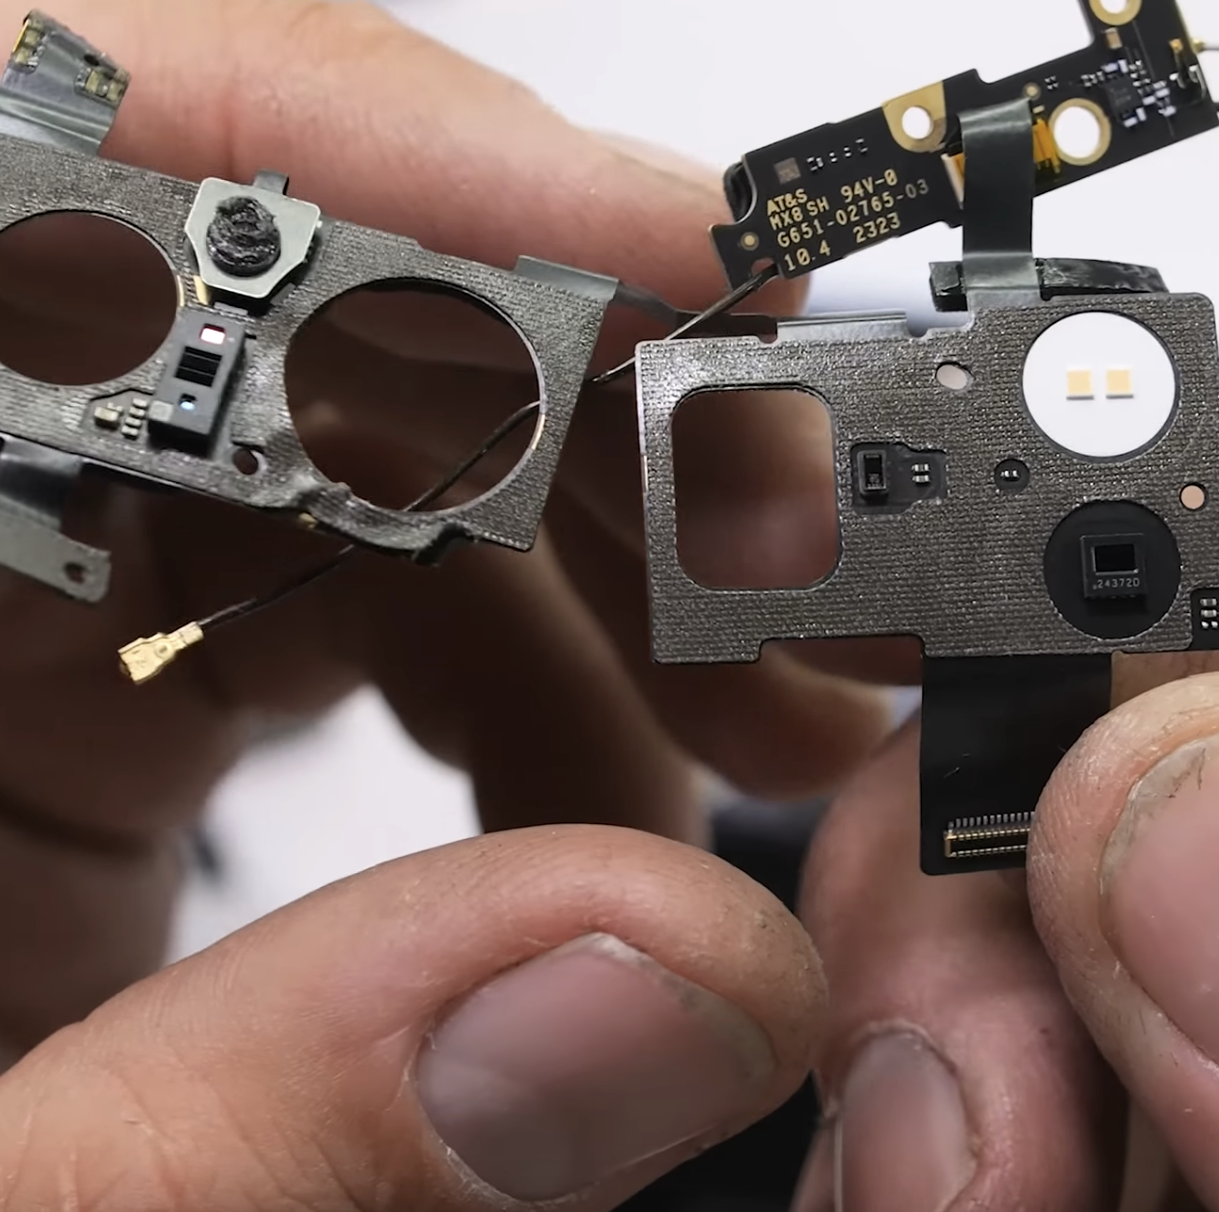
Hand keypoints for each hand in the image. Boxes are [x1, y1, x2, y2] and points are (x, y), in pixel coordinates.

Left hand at [0, 1, 889, 1203]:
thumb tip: (677, 979)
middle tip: (807, 550)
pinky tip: (611, 807)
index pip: (36, 140)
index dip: (378, 152)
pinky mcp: (48, 683)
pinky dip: (510, 662)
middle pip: (238, 276)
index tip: (688, 267)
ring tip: (758, 730)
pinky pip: (321, 573)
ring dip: (580, 546)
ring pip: (320, 416)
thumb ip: (266, 1140)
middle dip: (571, 389)